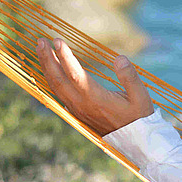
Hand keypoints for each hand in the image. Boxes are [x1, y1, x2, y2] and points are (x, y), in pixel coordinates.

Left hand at [36, 37, 154, 135]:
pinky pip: (59, 93)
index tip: (57, 41)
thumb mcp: (141, 96)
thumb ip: (130, 77)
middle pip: (58, 80)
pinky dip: (52, 78)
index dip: (65, 57)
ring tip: (42, 49)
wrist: (134, 140)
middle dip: (48, 59)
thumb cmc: (139, 116)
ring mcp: (77, 109)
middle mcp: (82, 105)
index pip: (75, 75)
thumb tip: (119, 58)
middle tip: (41, 41)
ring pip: (56, 86)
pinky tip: (50, 68)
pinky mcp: (77, 111)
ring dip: (47, 67)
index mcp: (96, 99)